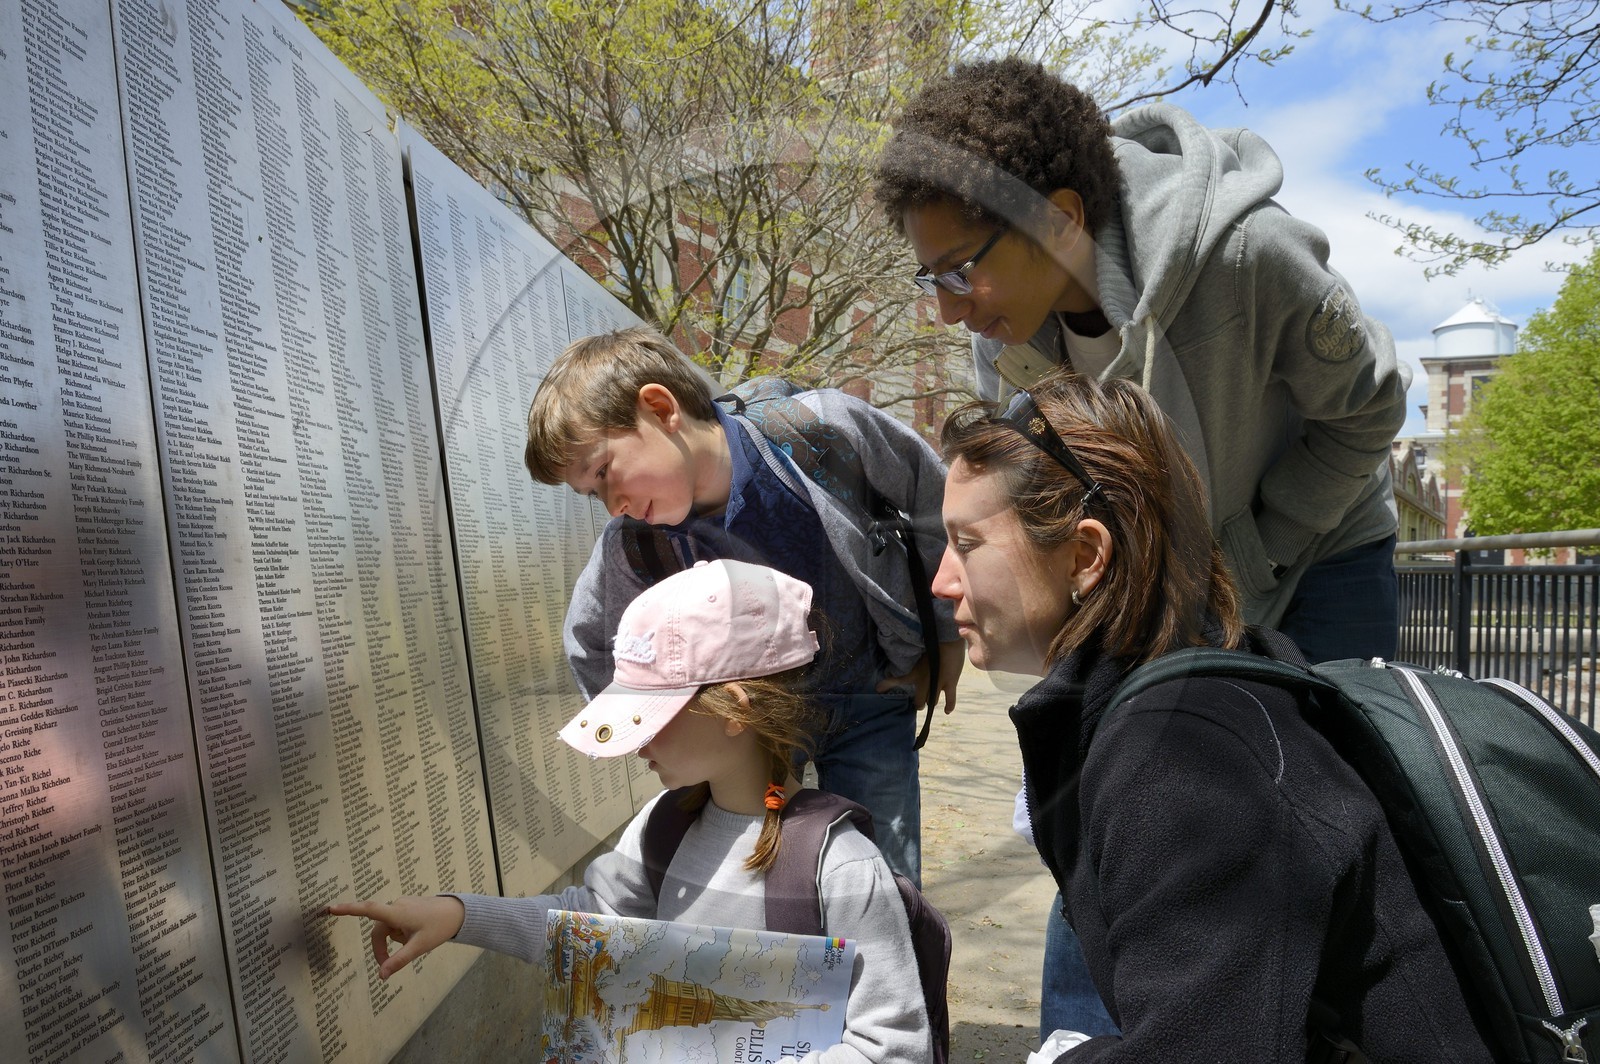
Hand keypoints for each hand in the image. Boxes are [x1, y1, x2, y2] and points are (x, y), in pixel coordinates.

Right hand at [326, 895, 465, 978]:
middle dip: (382, 948)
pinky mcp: (407, 906)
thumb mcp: (419, 947)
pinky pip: (397, 922)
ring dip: (396, 938)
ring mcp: (402, 905)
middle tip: (388, 966)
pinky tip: (418, 933)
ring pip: (389, 927)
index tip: (331, 908)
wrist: (459, 912)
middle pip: (378, 930)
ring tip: (416, 940)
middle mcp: (396, 906)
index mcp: (397, 913)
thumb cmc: (439, 928)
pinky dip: (401, 932)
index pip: (368, 910)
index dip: (348, 909)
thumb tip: (381, 975)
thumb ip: (399, 961)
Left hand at [875, 641, 964, 714]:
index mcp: (915, 674)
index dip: (888, 684)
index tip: (878, 688)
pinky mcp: (950, 684)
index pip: (898, 681)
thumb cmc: (932, 646)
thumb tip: (887, 671)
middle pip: (920, 701)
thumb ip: (909, 665)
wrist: (948, 642)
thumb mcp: (919, 655)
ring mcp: (938, 684)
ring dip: (932, 701)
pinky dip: (949, 706)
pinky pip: (950, 699)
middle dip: (919, 703)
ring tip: (931, 700)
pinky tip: (947, 711)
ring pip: (933, 701)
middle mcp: (924, 682)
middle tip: (919, 703)